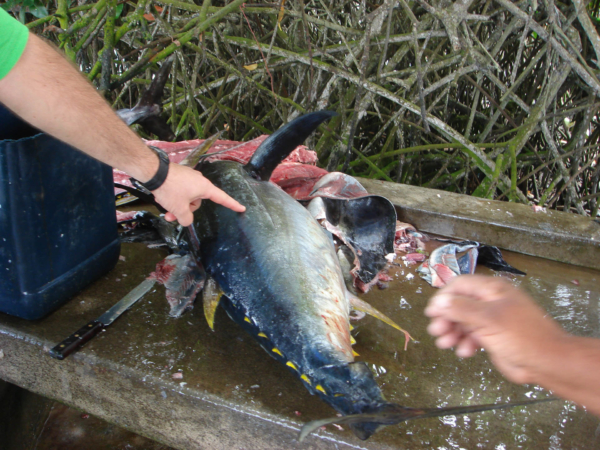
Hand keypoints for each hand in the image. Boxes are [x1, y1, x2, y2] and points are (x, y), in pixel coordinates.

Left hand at [151, 163, 244, 226]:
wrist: (154, 172)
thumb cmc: (170, 189)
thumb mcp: (179, 209)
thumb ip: (186, 218)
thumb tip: (186, 220)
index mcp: (204, 188)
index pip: (222, 198)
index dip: (232, 204)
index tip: (242, 207)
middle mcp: (199, 181)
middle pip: (198, 202)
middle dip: (186, 211)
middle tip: (172, 216)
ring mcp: (189, 177)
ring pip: (187, 198)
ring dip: (177, 206)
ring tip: (166, 210)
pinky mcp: (180, 176)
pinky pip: (181, 191)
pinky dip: (174, 198)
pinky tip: (163, 199)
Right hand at [424, 275, 567, 383]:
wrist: (546, 362)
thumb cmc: (520, 335)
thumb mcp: (489, 318)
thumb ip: (461, 308)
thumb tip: (438, 301)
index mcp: (492, 290)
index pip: (460, 285)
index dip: (444, 296)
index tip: (431, 311)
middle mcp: (490, 302)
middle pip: (459, 304)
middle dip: (446, 317)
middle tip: (435, 331)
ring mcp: (491, 320)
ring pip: (463, 322)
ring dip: (452, 331)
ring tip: (445, 343)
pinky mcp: (492, 337)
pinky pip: (472, 336)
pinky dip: (465, 343)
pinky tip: (465, 352)